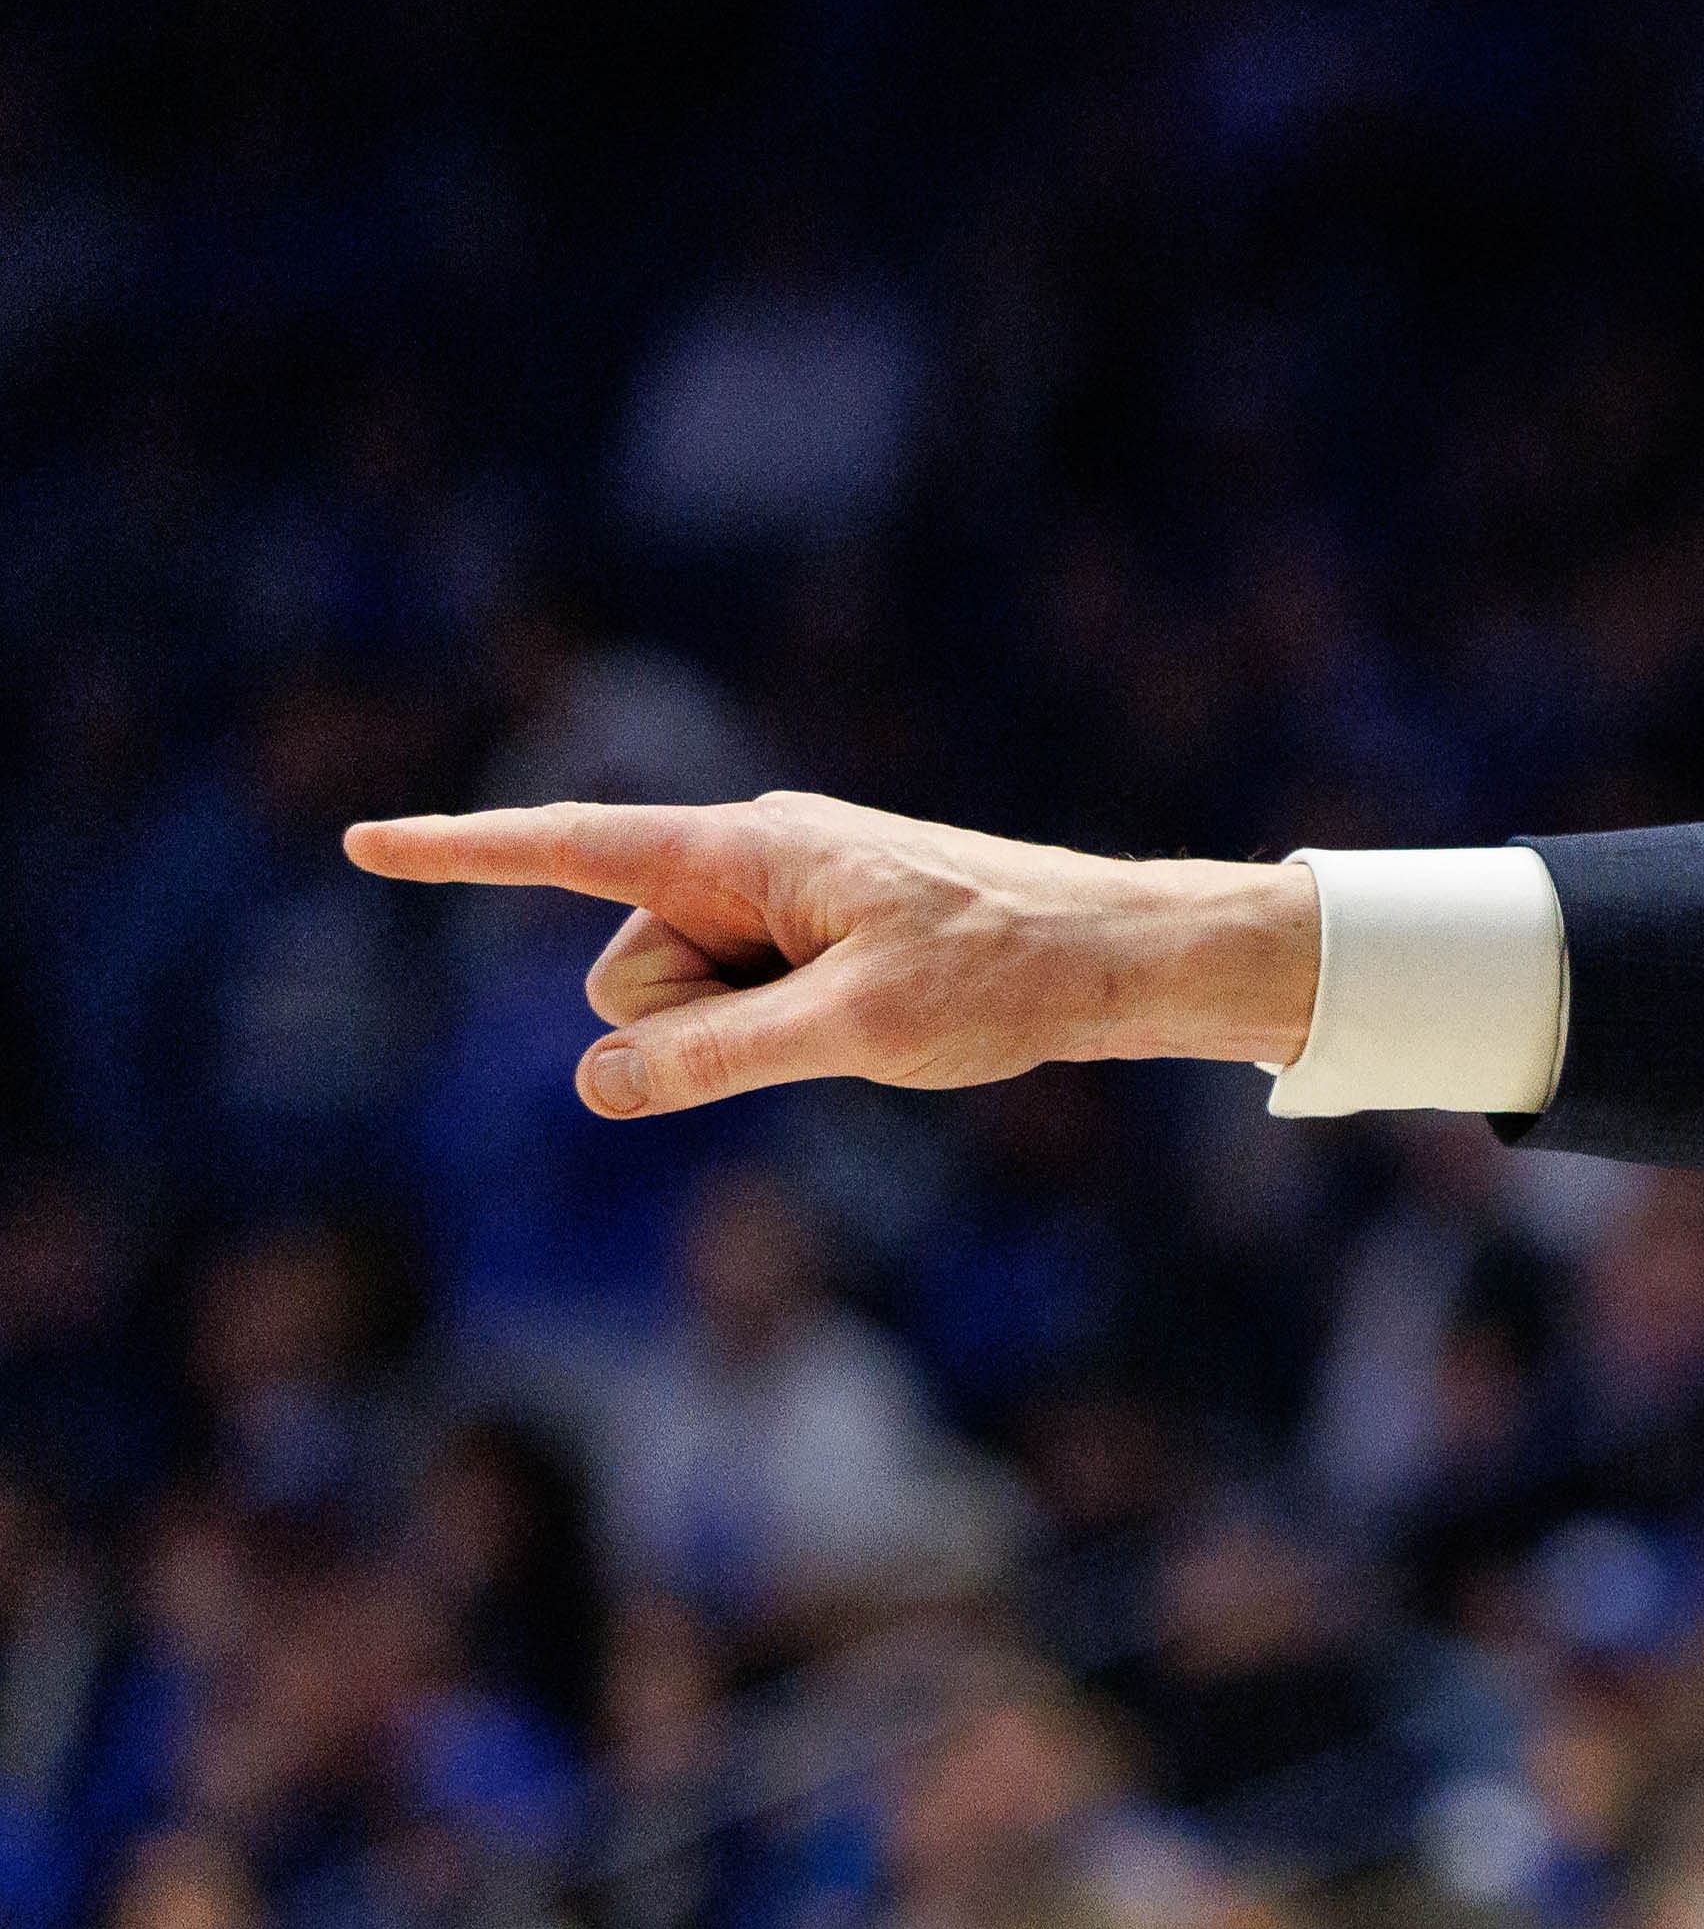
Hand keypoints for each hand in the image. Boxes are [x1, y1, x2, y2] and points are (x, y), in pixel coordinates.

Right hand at [345, 792, 1313, 1112]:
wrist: (1115, 956)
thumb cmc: (1002, 975)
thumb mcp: (859, 1028)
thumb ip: (719, 1056)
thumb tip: (596, 1084)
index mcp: (747, 852)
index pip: (573, 849)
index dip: (463, 854)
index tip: (363, 844)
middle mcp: (748, 864)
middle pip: (625, 974)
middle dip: (689, 1022)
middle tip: (835, 1015)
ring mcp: (778, 905)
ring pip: (678, 1007)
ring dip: (747, 1032)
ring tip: (872, 1014)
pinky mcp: (808, 943)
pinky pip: (737, 1009)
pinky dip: (777, 1032)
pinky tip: (877, 1018)